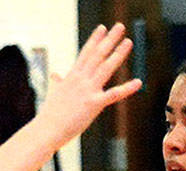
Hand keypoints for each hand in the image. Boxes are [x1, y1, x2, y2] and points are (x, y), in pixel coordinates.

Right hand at [38, 24, 142, 141]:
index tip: (102, 28)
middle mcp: (80, 80)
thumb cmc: (50, 115)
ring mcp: (87, 91)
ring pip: (105, 68)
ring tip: (128, 42)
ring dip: (118, 54)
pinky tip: (138, 82)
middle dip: (109, 39)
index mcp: (72, 77)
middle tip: (120, 27)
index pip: (85, 53)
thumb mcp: (54, 93)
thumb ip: (58, 82)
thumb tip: (55, 74)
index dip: (95, 39)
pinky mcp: (94, 104)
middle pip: (97, 55)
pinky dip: (127, 88)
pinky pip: (114, 94)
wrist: (47, 129)